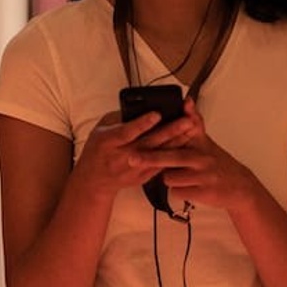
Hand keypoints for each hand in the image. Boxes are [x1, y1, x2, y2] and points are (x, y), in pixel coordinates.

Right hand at [72, 107, 197, 201]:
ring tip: (192, 128)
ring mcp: (135, 168)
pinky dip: (174, 152)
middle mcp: (122, 156)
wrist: (95, 180)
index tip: (157, 114)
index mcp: (109, 142)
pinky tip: (186, 142)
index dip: (142, 124)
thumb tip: (139, 106)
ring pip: (160, 154)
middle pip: (149, 143)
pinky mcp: (143, 177)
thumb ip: (118, 118)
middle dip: (170, 131)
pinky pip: (162, 164)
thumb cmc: (97, 149)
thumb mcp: (100, 129)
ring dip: (177, 141)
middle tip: (186, 120)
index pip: (127, 132)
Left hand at [127, 99, 260, 211]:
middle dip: (150, 158)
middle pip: (171, 158)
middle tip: (132, 158)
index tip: (142, 132)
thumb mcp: (206, 141)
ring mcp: (204, 176)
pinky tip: (185, 187)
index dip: (160, 134)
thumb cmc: (217, 162)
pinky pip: (178, 192)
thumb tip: (187, 100)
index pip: (178, 136)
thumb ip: (194, 121)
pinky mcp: (204, 193)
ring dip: (168, 178)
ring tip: (177, 175)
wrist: (240, 186)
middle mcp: (202, 158)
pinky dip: (177, 191)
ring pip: (171, 178)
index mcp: (200, 144)